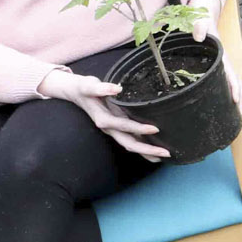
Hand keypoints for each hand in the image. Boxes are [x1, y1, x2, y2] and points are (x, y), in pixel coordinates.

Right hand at [41, 69, 168, 159]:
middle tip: (166, 153)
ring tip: (164, 156)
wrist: (75, 93)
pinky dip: (142, 148)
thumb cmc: (83, 89)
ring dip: (147, 152)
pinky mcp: (117, 128)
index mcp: (104, 119)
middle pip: (129, 143)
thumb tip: (116, 88)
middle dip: (147, 149)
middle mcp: (110, 128)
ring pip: (131, 145)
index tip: (155, 129)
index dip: (139, 128)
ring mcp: (114, 130)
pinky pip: (130, 141)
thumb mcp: (88, 86)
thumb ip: (100, 88)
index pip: (124, 126)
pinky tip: (154, 151)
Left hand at [181, 0, 241, 114]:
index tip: (236, 100)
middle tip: (241, 115)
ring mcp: (220, 63)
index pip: (231, 74)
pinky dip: (226, 92)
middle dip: (241, 99)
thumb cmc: (201, 16)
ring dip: (236, 97)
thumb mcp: (200, 19)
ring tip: (236, 113)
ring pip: (231, 83)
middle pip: (236, 82)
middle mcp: (223, 61)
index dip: (235, 88)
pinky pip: (223, 80)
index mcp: (221, 54)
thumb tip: (198, 35)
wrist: (204, 11)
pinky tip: (222, 101)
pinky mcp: (214, 64)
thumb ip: (199, 26)